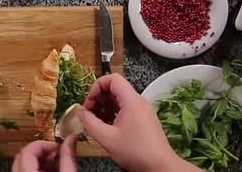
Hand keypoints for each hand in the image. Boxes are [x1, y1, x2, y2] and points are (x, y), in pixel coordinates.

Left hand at [12, 135, 77, 171]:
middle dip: (41, 151)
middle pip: (23, 156)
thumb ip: (68, 158)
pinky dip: (37, 169)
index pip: (27, 150)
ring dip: (40, 161)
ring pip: (23, 165)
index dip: (44, 144)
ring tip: (57, 165)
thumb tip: (71, 139)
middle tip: (57, 153)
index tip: (58, 146)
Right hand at [79, 74, 198, 171]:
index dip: (96, 87)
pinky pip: (126, 109)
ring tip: (96, 122)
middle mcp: (139, 102)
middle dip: (98, 98)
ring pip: (119, 99)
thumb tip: (80, 112)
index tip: (89, 103)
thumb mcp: (106, 138)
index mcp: (131, 101)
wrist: (160, 167)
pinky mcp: (144, 120)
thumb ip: (89, 122)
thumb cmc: (136, 152)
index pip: (112, 78)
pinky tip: (107, 128)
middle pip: (115, 88)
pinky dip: (113, 114)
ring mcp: (143, 111)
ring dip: (105, 107)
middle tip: (89, 114)